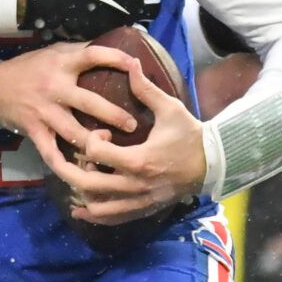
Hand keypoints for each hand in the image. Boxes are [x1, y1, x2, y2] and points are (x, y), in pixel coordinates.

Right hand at [0, 43, 140, 176]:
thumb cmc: (29, 68)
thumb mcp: (52, 52)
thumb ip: (78, 52)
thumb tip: (111, 46)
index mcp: (61, 64)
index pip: (92, 56)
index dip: (115, 58)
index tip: (135, 65)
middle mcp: (54, 88)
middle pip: (89, 101)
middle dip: (113, 115)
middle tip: (133, 124)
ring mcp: (44, 111)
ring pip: (73, 131)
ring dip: (95, 142)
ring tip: (113, 147)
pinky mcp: (35, 130)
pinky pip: (50, 152)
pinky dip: (64, 165)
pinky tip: (80, 174)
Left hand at [52, 65, 205, 224]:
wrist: (212, 164)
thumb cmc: (190, 135)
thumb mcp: (170, 109)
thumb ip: (146, 89)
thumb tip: (132, 62)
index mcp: (139, 159)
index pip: (96, 152)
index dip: (91, 140)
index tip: (102, 133)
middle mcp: (135, 185)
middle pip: (87, 183)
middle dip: (70, 169)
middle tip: (68, 157)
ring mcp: (138, 201)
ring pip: (96, 205)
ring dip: (82, 191)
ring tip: (82, 176)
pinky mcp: (142, 210)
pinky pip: (111, 219)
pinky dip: (94, 215)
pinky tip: (81, 209)